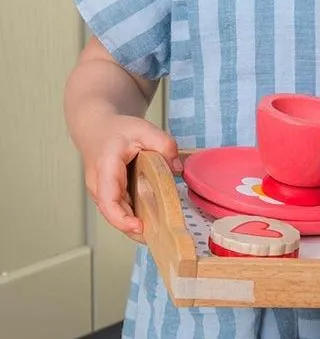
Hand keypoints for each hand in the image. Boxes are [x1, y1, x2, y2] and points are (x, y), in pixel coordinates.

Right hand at [80, 115, 181, 242]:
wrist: (96, 129)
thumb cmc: (117, 130)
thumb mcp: (144, 129)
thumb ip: (164, 144)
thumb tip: (178, 169)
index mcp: (105, 168)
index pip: (108, 200)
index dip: (122, 218)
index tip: (139, 226)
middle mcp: (98, 185)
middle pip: (112, 214)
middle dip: (133, 228)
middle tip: (159, 236)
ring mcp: (100, 193)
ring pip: (115, 214)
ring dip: (133, 224)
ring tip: (159, 232)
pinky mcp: (107, 195)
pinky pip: (118, 210)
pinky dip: (132, 217)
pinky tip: (152, 220)